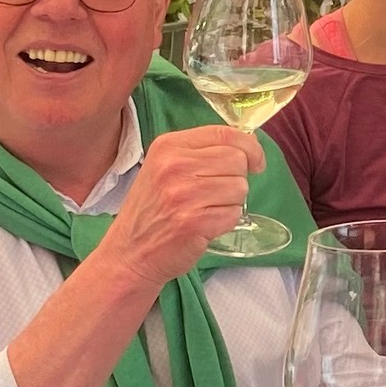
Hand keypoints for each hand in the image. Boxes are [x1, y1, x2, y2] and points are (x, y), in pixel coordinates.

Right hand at [93, 124, 262, 288]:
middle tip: (216, 194)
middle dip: (237, 178)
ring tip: (205, 210)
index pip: (226, 133)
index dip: (251, 147)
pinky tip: (204, 226)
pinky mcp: (193, 221)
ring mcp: (183, 194)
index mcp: (168, 146)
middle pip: (238, 160)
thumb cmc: (153, 210)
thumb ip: (203, 153)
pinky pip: (234, 214)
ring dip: (231, 202)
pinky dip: (226, 222)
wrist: (129, 252)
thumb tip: (250, 146)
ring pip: (240, 188)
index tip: (256, 162)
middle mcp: (174, 165)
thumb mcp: (166, 168)